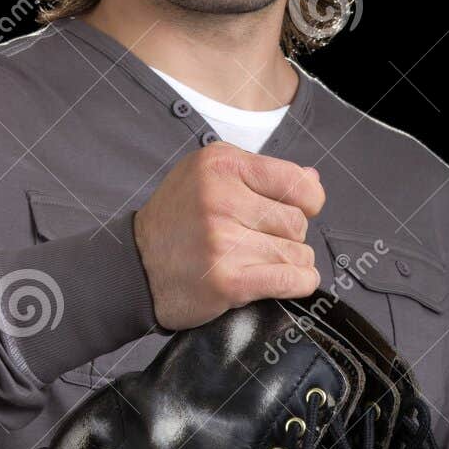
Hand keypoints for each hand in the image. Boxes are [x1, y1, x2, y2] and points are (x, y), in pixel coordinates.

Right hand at [133, 144, 324, 330]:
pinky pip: (292, 280)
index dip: (307, 200)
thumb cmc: (176, 222)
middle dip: (289, 236)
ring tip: (260, 261)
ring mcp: (224, 240)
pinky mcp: (229, 280)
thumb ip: (260, 175)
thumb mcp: (207, 177)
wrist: (135, 267)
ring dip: (290, 262)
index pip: (296, 181)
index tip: (296, 210)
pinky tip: (285, 281)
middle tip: (259, 241)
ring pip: (297, 253)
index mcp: (220, 164)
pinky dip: (298, 283)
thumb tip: (313, 180)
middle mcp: (220, 198)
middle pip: (297, 222)